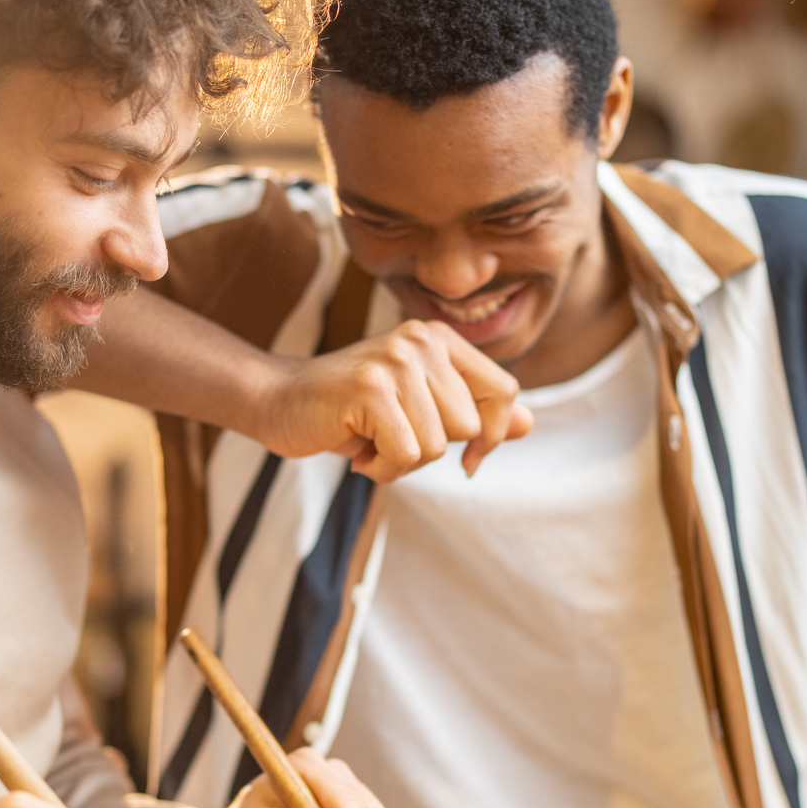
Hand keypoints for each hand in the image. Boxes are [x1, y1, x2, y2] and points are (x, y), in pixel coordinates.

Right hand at [251, 320, 533, 481]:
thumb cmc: (352, 410)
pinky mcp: (371, 388)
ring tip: (371, 441)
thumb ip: (474, 412)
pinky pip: (406, 453)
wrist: (279, 402)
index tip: (470, 458)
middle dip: (433, 450)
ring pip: (437, 444)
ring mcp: (395, 361)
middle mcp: (421, 341)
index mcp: (440, 339)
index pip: (504, 391)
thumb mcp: (420, 409)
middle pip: (469, 425)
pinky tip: (357, 449)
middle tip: (390, 438)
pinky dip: (383, 468)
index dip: (492, 434)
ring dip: (402, 461)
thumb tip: (528, 423)